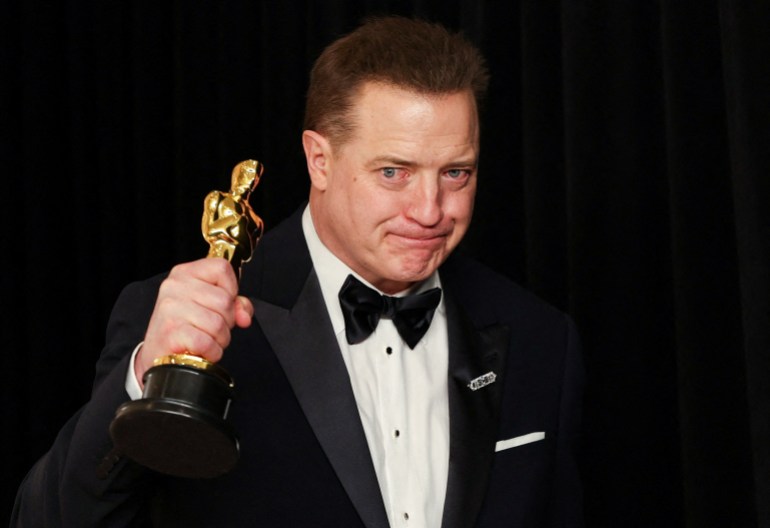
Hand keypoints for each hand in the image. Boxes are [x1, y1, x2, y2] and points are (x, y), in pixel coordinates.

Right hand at [135, 258, 253, 385]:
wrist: (157, 353)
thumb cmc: (185, 327)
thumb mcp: (208, 306)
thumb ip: (234, 304)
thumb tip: (244, 316)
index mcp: (184, 273)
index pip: (222, 268)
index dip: (231, 288)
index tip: (222, 303)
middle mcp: (175, 286)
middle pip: (225, 300)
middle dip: (227, 321)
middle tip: (212, 328)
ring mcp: (171, 308)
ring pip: (219, 323)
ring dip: (220, 339)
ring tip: (206, 339)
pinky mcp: (171, 332)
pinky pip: (207, 342)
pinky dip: (212, 351)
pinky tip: (202, 351)